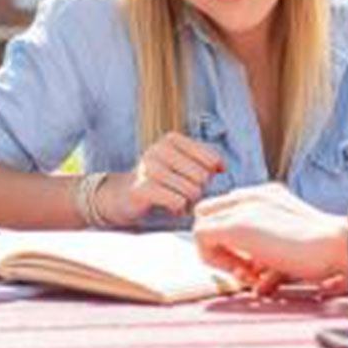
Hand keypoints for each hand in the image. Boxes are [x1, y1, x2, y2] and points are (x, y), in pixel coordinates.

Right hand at [95, 132, 222, 225]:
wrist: (124, 195)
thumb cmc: (160, 180)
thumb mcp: (181, 164)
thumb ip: (203, 161)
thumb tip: (223, 167)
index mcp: (171, 139)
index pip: (210, 158)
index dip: (212, 174)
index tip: (203, 180)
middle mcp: (159, 149)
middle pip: (202, 176)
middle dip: (199, 190)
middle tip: (188, 194)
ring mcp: (149, 167)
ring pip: (191, 190)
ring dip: (189, 201)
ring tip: (180, 200)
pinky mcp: (143, 188)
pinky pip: (177, 201)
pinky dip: (179, 208)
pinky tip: (172, 207)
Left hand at [193, 183, 347, 296]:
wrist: (338, 246)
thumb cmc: (324, 253)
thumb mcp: (291, 249)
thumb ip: (270, 261)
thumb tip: (259, 285)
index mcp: (266, 195)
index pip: (227, 209)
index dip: (231, 239)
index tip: (252, 264)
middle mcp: (252, 194)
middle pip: (208, 210)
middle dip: (217, 241)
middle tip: (244, 268)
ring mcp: (243, 207)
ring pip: (201, 222)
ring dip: (217, 253)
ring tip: (248, 273)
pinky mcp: (237, 224)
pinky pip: (201, 236)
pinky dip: (215, 259)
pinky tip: (245, 272)